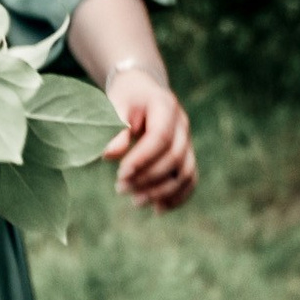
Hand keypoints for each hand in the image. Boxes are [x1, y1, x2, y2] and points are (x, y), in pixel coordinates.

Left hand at [102, 65, 196, 209]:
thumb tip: (109, 156)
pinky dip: (177, 197)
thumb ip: (114, 130)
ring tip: (136, 202)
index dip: (143, 159)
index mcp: (165, 106)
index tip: (121, 173)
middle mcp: (182, 124)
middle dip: (148, 178)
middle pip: (175, 157)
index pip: (161, 137)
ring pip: (185, 172)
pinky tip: (158, 209)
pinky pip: (190, 179)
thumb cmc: (125, 98)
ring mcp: (187, 140)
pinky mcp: (187, 155)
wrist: (142, 90)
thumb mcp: (115, 106)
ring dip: (162, 191)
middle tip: (120, 189)